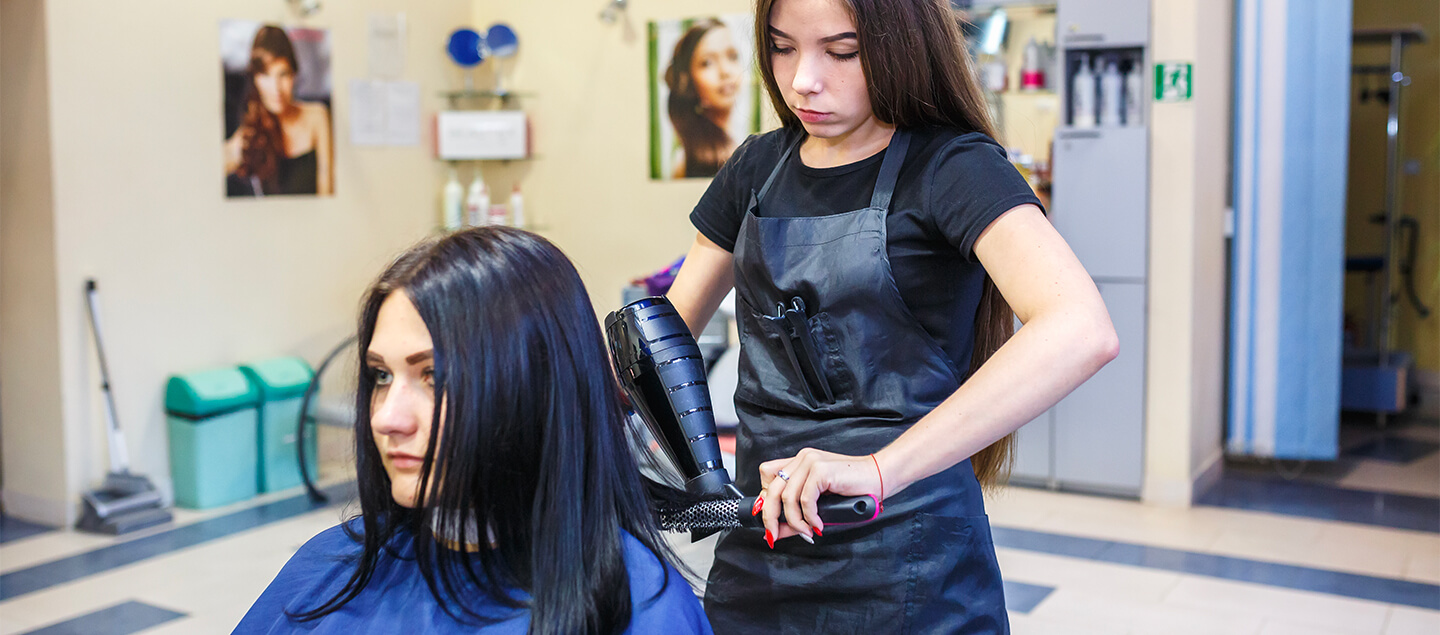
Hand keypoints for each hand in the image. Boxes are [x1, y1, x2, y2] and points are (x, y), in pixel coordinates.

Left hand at [757, 448, 881, 545]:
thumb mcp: (819, 503)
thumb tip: (777, 532)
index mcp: (799, 462)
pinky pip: (805, 500)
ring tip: (807, 532)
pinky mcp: (820, 470)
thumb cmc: (854, 490)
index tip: (771, 522)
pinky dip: (810, 517)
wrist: (879, 477)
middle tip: (774, 535)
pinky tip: (818, 525)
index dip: (765, 500)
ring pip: (787, 497)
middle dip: (770, 517)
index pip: (767, 476)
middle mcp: (802, 458)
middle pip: (771, 489)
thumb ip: (797, 514)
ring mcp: (810, 462)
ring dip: (795, 522)